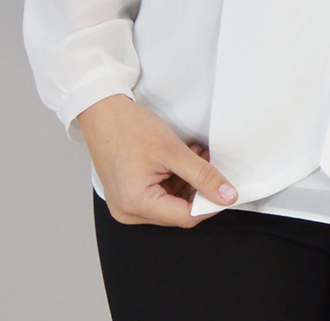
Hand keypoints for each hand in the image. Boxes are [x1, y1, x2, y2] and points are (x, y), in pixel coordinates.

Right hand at [76, 93, 238, 227]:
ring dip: (187, 183)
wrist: (102, 113)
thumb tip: (226, 195)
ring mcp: (126, 205)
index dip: (210, 203)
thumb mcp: (172, 151)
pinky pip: (158, 196)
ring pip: (170, 204)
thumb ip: (203, 175)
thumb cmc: (128, 127)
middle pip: (177, 212)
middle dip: (198, 190)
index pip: (185, 217)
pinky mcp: (127, 195)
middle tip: (210, 165)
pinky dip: (173, 181)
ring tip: (194, 156)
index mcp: (136, 204)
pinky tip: (179, 161)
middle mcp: (128, 211)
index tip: (226, 190)